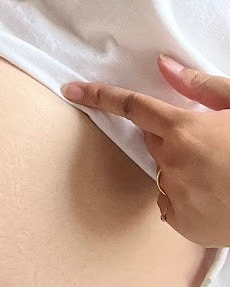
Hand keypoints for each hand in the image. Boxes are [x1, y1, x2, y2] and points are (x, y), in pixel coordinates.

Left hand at [63, 55, 229, 246]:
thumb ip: (201, 87)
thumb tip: (163, 65)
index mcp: (184, 130)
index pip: (132, 106)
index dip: (99, 96)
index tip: (71, 90)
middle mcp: (172, 161)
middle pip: (154, 140)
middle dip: (172, 138)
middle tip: (208, 145)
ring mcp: (175, 193)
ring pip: (164, 170)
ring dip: (181, 168)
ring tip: (218, 174)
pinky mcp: (182, 222)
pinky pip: (169, 201)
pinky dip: (184, 197)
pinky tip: (212, 196)